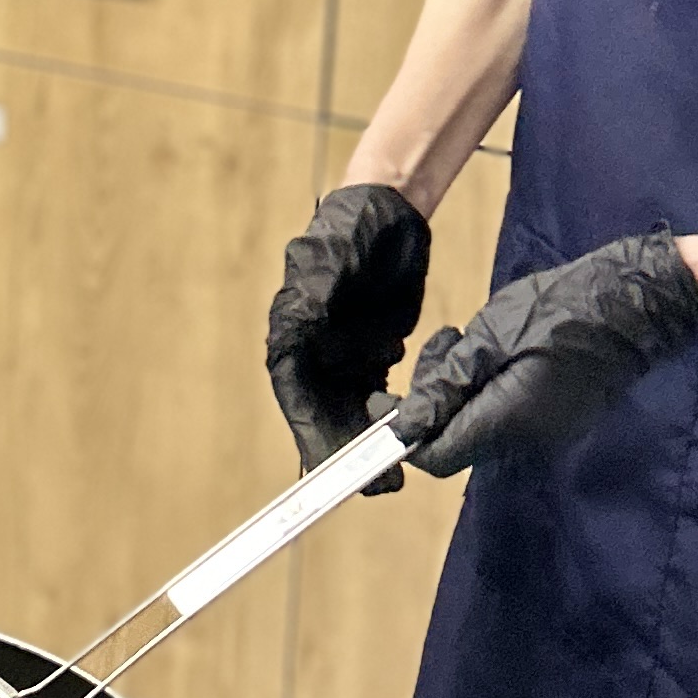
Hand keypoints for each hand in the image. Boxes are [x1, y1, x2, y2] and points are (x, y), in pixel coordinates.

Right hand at [265, 182, 430, 480]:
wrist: (386, 214)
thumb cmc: (348, 232)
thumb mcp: (328, 262)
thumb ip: (312, 298)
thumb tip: (295, 331)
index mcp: (292, 336)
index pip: (297, 397)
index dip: (311, 434)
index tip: (329, 466)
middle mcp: (312, 354)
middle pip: (323, 414)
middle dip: (345, 451)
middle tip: (375, 483)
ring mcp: (342, 357)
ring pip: (349, 413)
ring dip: (367, 443)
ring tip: (392, 476)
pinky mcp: (373, 355)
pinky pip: (376, 398)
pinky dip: (388, 421)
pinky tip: (405, 439)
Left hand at [393, 231, 697, 479]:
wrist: (639, 301)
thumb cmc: (565, 307)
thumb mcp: (492, 334)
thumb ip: (448, 382)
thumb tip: (408, 422)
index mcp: (508, 423)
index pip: (436, 456)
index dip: (405, 433)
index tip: (387, 399)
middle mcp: (527, 442)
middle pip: (456, 444)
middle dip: (433, 403)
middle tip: (442, 346)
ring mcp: (548, 434)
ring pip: (479, 430)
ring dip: (459, 393)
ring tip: (466, 340)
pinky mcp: (559, 419)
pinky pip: (506, 419)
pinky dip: (487, 392)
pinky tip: (494, 352)